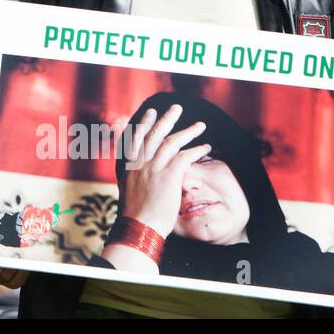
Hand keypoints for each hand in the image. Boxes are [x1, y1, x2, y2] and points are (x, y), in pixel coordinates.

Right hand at [115, 105, 208, 238]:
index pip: (137, 138)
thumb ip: (132, 179)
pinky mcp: (168, 176)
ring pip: (171, 142)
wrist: (139, 226)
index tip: (151, 113)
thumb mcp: (127, 192)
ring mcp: (154, 168)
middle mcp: (140, 163)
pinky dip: (196, 150)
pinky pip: (185, 157)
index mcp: (130, 165)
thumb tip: (132, 178)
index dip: (144, 124)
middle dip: (166, 119)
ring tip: (200, 125)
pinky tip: (206, 146)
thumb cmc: (135, 215)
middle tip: (176, 107)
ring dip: (188, 131)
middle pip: (154, 134)